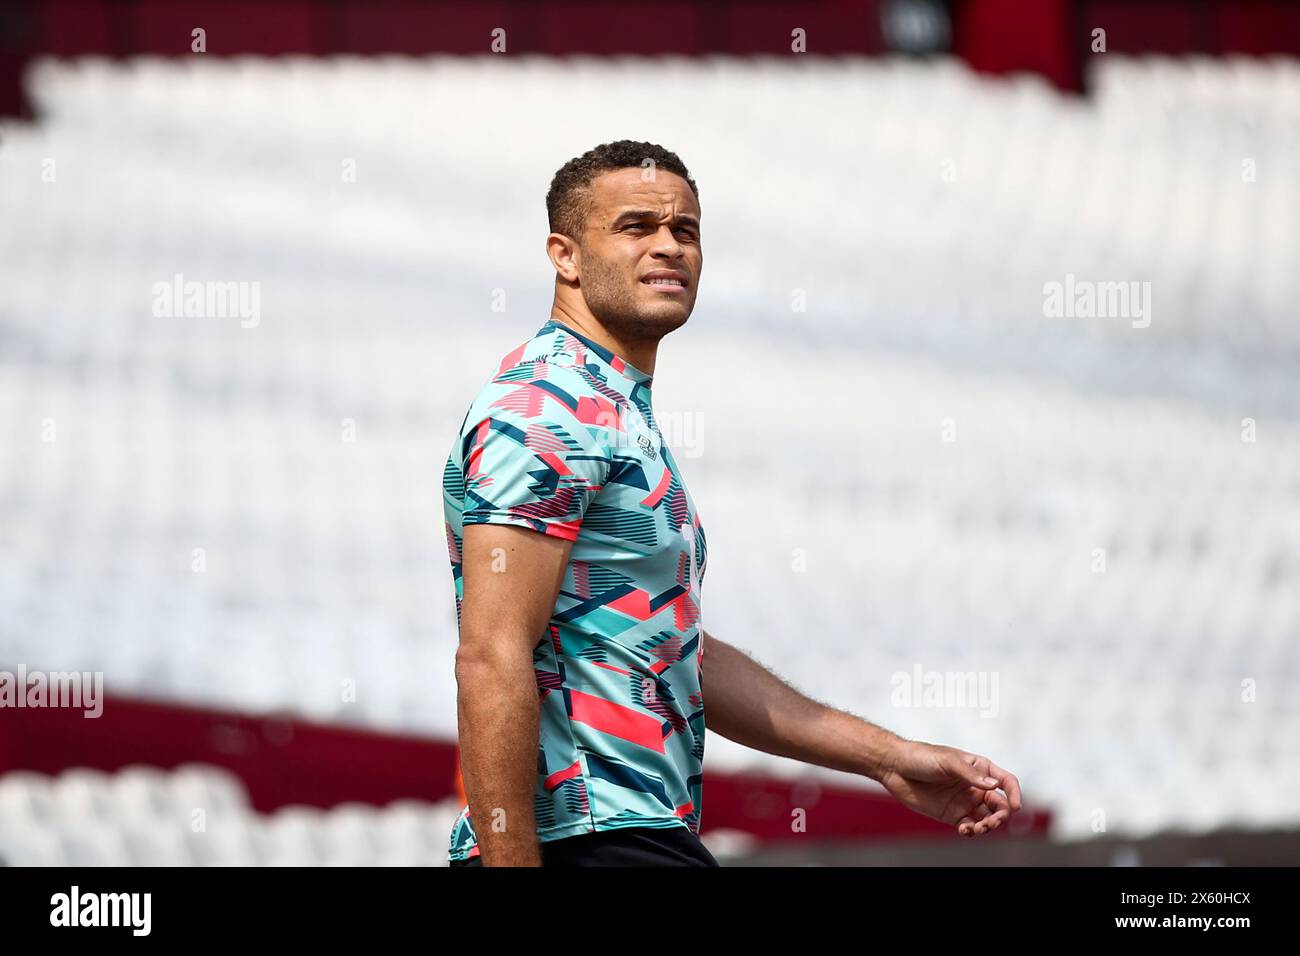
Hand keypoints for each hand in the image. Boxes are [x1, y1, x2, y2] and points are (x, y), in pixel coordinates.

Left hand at [877, 740, 1021, 836]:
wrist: (895, 767)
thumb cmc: (921, 757)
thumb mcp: (947, 761)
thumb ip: (970, 774)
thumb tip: (994, 785)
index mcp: (978, 768)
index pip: (1005, 781)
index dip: (1014, 793)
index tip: (1016, 806)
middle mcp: (975, 786)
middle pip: (999, 805)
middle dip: (1001, 816)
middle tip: (992, 822)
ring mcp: (964, 801)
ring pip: (987, 818)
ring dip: (988, 826)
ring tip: (977, 828)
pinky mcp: (952, 815)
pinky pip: (969, 826)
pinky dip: (971, 831)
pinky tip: (965, 830)